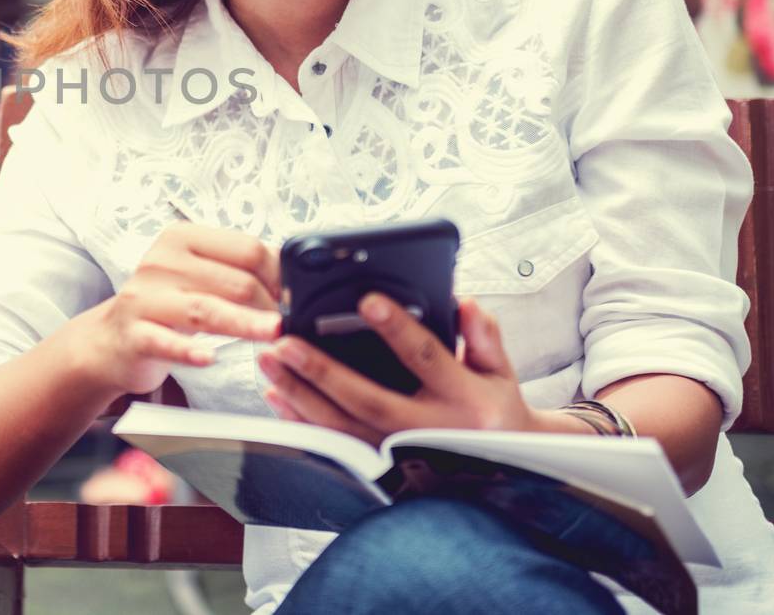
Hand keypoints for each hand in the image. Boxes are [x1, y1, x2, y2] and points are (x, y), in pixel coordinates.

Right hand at [72, 223, 280, 398]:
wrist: (109, 340)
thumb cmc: (165, 306)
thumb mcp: (196, 277)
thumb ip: (236, 272)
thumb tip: (292, 278)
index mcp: (183, 238)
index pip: (246, 249)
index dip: (280, 274)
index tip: (299, 297)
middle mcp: (161, 261)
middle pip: (233, 281)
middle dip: (271, 305)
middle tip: (294, 326)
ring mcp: (144, 298)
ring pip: (206, 310)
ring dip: (245, 323)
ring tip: (275, 333)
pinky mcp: (133, 334)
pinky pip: (165, 342)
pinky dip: (188, 351)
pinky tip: (208, 358)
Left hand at [257, 294, 543, 444]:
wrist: (503, 472)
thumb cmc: (495, 410)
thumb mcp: (501, 371)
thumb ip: (483, 334)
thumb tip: (463, 302)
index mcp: (463, 398)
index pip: (426, 357)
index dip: (397, 328)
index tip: (367, 300)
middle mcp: (428, 430)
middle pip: (369, 399)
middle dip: (322, 371)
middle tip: (285, 342)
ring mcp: (401, 455)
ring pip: (343, 427)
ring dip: (300, 394)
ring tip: (270, 361)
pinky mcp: (382, 469)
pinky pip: (335, 447)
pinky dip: (303, 422)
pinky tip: (277, 396)